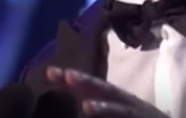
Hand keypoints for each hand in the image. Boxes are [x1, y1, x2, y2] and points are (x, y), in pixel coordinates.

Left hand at [47, 67, 169, 117]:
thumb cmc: (136, 116)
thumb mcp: (115, 108)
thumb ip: (98, 105)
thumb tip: (75, 100)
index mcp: (114, 98)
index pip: (89, 86)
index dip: (70, 79)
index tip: (49, 72)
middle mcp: (125, 102)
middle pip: (105, 89)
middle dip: (86, 82)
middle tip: (67, 75)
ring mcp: (136, 113)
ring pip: (120, 111)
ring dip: (104, 109)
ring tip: (87, 106)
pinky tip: (96, 114)